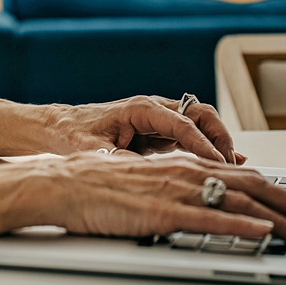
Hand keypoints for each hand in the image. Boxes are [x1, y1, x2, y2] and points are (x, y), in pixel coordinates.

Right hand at [20, 151, 285, 242]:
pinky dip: (240, 226)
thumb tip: (205, 209)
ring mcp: (175, 191)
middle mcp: (186, 172)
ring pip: (238, 201)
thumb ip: (178, 194)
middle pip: (252, 185)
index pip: (243, 176)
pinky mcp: (160, 212)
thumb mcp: (148, 186)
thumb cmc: (98, 189)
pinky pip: (209, 219)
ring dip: (276, 218)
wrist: (62, 184)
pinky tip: (261, 234)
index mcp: (184, 164)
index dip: (279, 190)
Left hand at [44, 95, 242, 164]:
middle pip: (201, 115)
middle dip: (220, 137)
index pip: (184, 123)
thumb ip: (122, 160)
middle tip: (231, 164)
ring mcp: (156, 121)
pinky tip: (221, 164)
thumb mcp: (92, 151)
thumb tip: (149, 175)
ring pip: (199, 124)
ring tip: (232, 166)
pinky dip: (205, 149)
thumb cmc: (67, 135)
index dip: (204, 145)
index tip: (217, 164)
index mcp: (140, 109)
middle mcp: (152, 110)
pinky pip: (189, 137)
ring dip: (216, 142)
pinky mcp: (154, 134)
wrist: (52, 129)